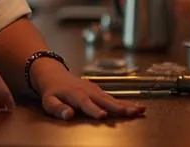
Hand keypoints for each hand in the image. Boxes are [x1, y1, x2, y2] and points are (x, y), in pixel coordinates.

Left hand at [31, 59, 145, 120]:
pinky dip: (126, 102)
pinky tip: (138, 107)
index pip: (85, 103)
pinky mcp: (100, 91)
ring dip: (127, 104)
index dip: (93, 109)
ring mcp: (95, 90)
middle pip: (104, 100)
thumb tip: (68, 115)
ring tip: (140, 110)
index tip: (103, 115)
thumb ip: (57, 108)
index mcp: (75, 95)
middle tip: (131, 113)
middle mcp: (88, 91)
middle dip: (118, 107)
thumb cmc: (52, 91)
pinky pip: (114, 97)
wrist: (54, 74)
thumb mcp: (48, 101)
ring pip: (112, 98)